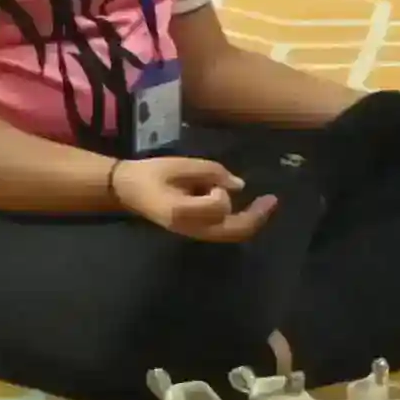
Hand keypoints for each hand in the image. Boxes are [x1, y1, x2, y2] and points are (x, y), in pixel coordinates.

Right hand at [110, 153, 263, 241]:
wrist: (126, 191)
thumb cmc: (150, 175)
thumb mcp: (179, 165)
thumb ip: (211, 173)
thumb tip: (239, 184)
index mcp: (181, 211)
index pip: (217, 207)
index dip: (221, 191)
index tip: (214, 182)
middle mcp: (190, 228)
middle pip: (232, 231)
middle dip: (256, 217)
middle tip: (272, 200)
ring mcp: (193, 234)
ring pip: (231, 234)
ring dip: (249, 219)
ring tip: (264, 203)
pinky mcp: (194, 233)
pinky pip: (223, 232)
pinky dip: (238, 221)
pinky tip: (246, 208)